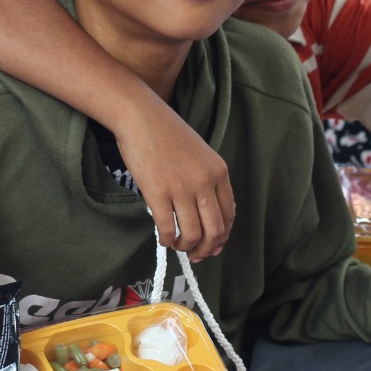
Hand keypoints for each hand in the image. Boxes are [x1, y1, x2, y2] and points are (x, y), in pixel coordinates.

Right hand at [119, 105, 234, 261]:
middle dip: (206, 249)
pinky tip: (163, 238)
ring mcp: (182, 188)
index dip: (221, 237)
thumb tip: (208, 216)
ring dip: (185, 247)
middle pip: (214, 230)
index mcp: (219, 172)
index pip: (229, 215)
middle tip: (196, 254)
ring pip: (192, 234)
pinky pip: (168, 228)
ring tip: (177, 244)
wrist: (141, 116)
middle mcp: (205, 182)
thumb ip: (208, 181)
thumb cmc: (167, 134)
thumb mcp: (200, 155)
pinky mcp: (158, 193)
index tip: (212, 245)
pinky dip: (167, 240)